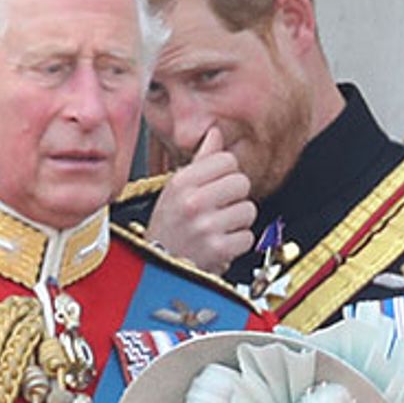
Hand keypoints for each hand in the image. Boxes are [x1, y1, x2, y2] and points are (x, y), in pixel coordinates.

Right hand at [146, 127, 256, 274]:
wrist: (155, 269)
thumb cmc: (166, 229)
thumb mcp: (174, 191)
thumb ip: (199, 161)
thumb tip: (215, 133)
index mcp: (180, 183)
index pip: (226, 160)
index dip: (225, 173)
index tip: (215, 186)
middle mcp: (192, 202)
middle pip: (241, 182)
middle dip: (233, 197)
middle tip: (217, 210)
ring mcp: (205, 226)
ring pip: (248, 210)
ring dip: (236, 222)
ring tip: (216, 229)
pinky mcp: (218, 249)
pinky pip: (247, 237)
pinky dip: (236, 244)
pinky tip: (218, 245)